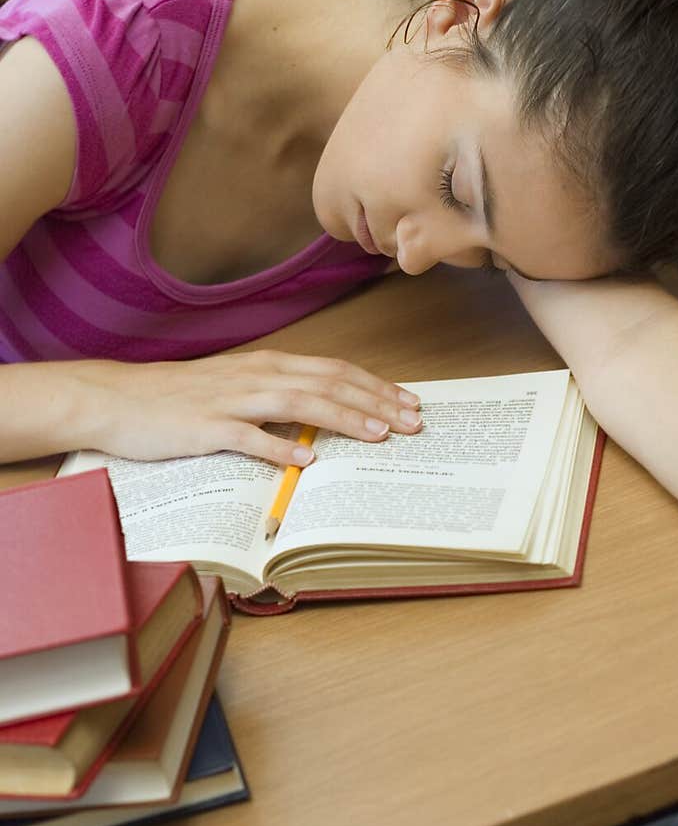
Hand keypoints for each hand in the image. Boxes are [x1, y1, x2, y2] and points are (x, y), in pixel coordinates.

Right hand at [68, 351, 421, 463]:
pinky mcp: (206, 427)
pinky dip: (280, 446)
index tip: (410, 403)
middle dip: (376, 403)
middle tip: (412, 422)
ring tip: (378, 435)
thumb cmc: (180, 399)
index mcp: (268, 366)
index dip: (376, 387)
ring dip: (343, 418)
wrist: (118, 398)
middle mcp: (257, 376)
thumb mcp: (238, 391)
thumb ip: (280, 400)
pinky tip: (307, 459)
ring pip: (299, 403)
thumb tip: (323, 420)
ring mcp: (232, 400)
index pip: (335, 371)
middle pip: (329, 384)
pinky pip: (249, 436)